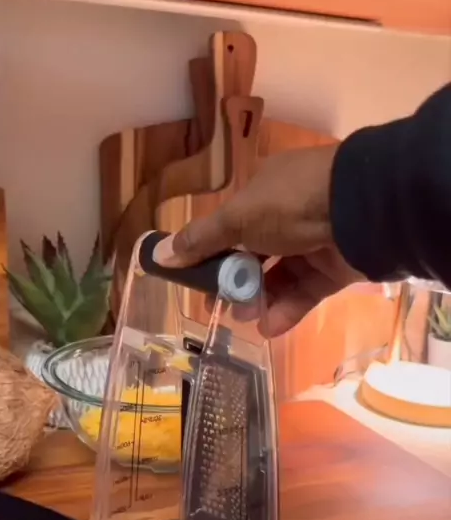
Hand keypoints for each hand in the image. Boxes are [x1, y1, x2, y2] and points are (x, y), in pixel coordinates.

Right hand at [153, 145, 363, 336]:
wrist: (361, 210)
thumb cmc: (290, 204)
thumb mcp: (237, 218)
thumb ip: (200, 240)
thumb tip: (158, 256)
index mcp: (263, 192)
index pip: (231, 226)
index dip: (213, 254)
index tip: (197, 281)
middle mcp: (288, 215)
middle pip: (254, 255)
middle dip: (236, 283)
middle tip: (221, 307)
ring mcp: (314, 242)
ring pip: (280, 277)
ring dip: (261, 300)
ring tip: (246, 320)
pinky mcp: (335, 269)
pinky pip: (306, 292)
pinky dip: (288, 310)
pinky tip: (270, 327)